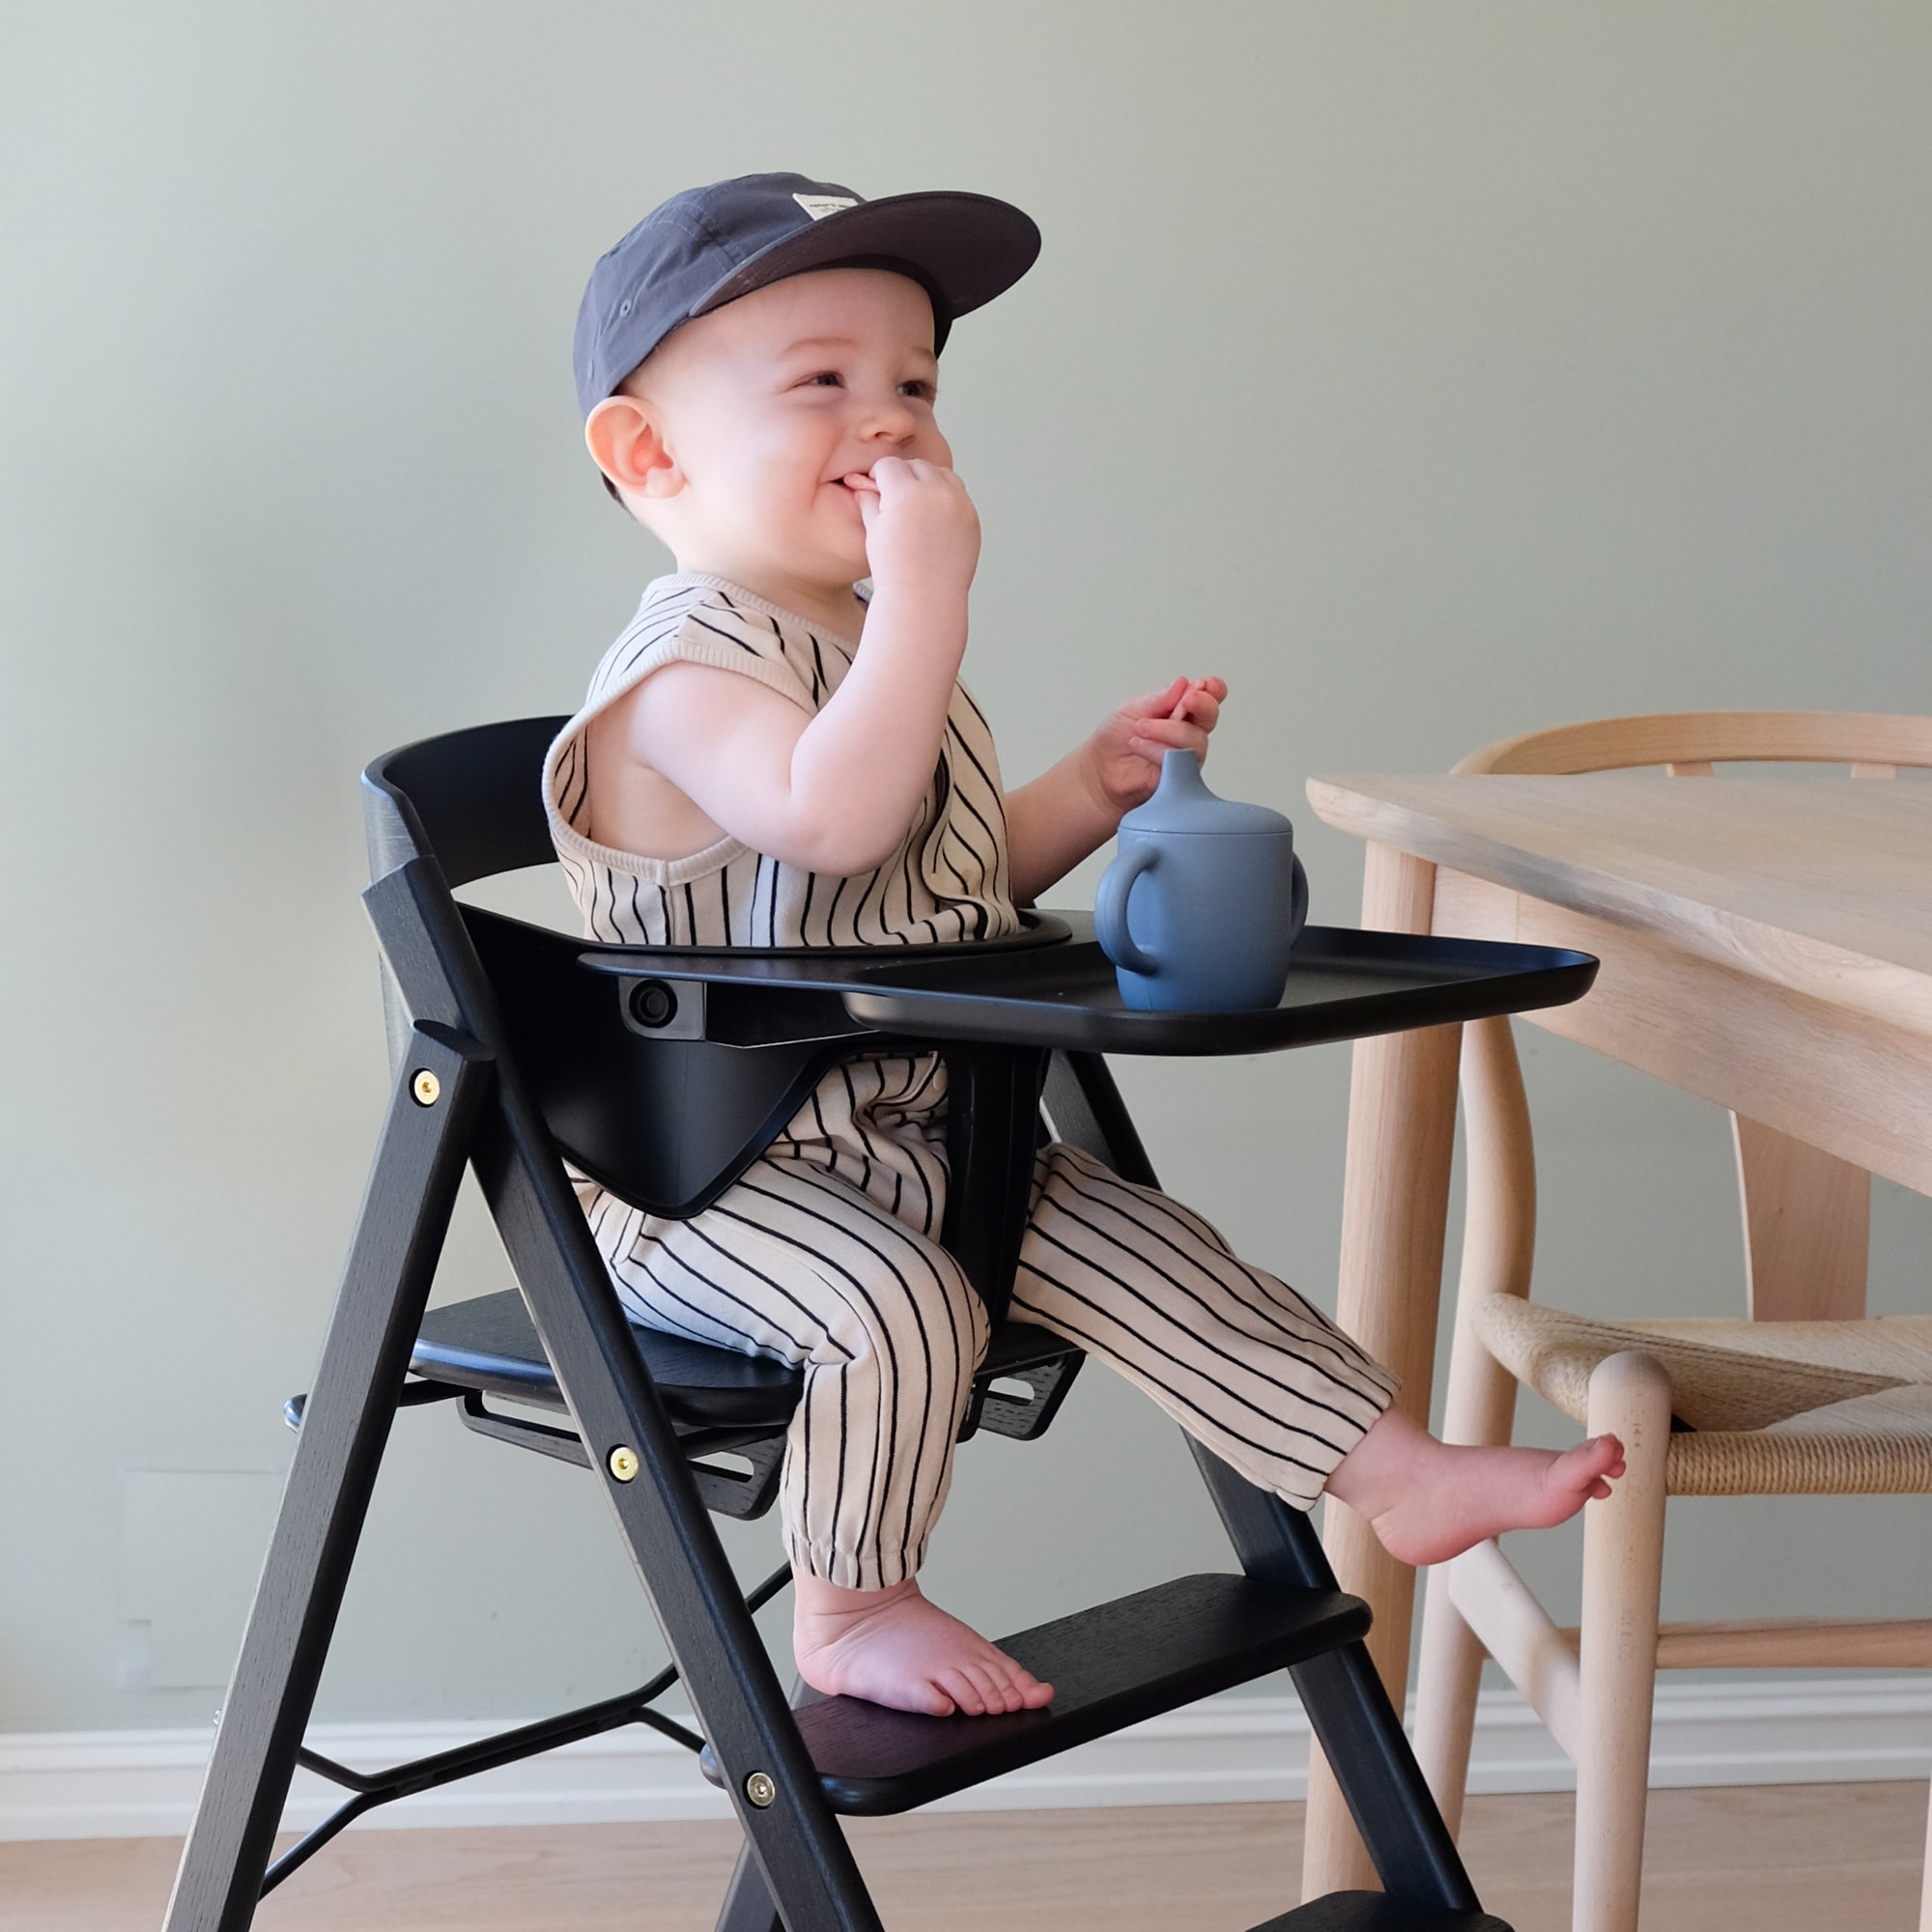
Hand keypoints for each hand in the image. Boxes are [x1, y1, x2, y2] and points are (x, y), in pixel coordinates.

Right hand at [844, 457, 979, 595]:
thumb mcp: (874, 531)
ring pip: (942, 475)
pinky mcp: (972, 518)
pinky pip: (958, 496)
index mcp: (905, 492)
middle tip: (896, 498)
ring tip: (917, 505)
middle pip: (917, 466)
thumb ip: (869, 502)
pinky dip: (946, 499)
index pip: (889, 465)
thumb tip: (863, 486)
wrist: (925, 598)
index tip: (876, 487)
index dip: (878, 476)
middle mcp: (935, 492)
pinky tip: (934, 519)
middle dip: (904, 476)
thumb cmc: (894, 570)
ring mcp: (958, 504)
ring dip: (928, 482)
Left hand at [1081, 675, 1228, 816]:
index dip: (1213, 690)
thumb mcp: (1133, 708)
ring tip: (1141, 727)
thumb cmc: (1116, 739)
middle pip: (1209, 717)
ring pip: (1195, 740)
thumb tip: (1183, 684)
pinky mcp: (1179, 777)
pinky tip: (1139, 745)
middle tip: (1185, 701)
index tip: (1204, 684)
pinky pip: (1179, 762)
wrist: (1100, 770)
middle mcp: (1188, 732)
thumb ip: (1159, 698)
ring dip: (1168, 729)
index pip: (1208, 697)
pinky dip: (1158, 750)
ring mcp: (1186, 755)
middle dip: (1201, 705)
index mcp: (1180, 710)